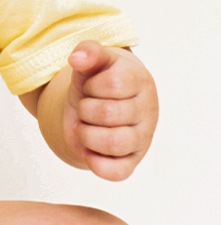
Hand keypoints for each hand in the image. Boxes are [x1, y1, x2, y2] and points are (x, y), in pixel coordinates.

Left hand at [37, 41, 157, 180]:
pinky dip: (95, 163)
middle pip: (108, 114)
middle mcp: (147, 112)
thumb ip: (89, 52)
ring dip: (86, 134)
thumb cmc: (97, 80)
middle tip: (85, 107)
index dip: (91, 85)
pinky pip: (116, 172)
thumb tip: (78, 57)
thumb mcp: (93, 62)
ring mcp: (141, 139)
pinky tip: (87, 149)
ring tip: (83, 126)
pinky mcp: (131, 161)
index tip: (91, 86)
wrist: (101, 102)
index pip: (114, 84)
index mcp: (140, 82)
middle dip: (84, 109)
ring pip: (114, 143)